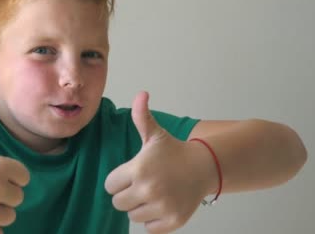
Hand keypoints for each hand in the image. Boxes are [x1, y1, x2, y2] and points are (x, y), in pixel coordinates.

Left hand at [104, 91, 213, 233]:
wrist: (204, 167)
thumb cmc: (174, 151)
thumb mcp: (156, 134)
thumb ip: (142, 117)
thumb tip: (141, 94)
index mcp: (139, 169)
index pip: (110, 185)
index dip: (118, 179)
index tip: (131, 174)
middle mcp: (149, 189)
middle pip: (118, 202)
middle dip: (127, 194)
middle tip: (142, 184)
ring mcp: (162, 206)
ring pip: (132, 216)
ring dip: (140, 207)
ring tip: (154, 193)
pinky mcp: (172, 221)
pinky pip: (148, 228)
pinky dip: (153, 219)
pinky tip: (162, 204)